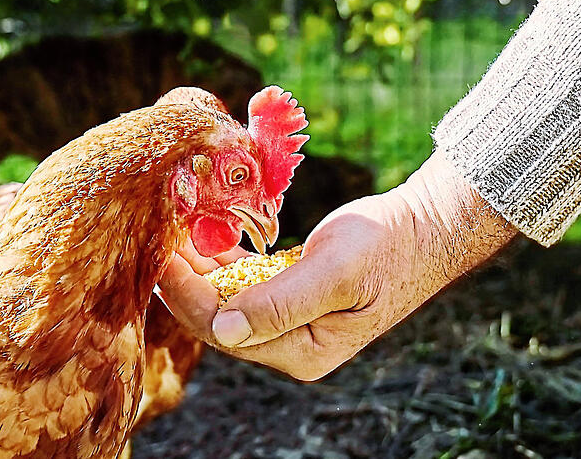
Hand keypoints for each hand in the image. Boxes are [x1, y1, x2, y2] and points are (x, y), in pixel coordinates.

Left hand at [158, 152, 516, 380]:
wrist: (425, 228)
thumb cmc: (386, 246)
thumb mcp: (334, 272)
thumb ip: (280, 303)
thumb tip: (222, 328)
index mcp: (303, 351)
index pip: (226, 330)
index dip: (188, 296)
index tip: (162, 258)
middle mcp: (292, 345)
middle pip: (220, 319)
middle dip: (186, 283)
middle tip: (155, 241)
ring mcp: (291, 322)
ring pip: (228, 300)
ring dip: (200, 269)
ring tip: (172, 233)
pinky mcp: (292, 296)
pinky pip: (246, 284)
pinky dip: (224, 261)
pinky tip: (204, 236)